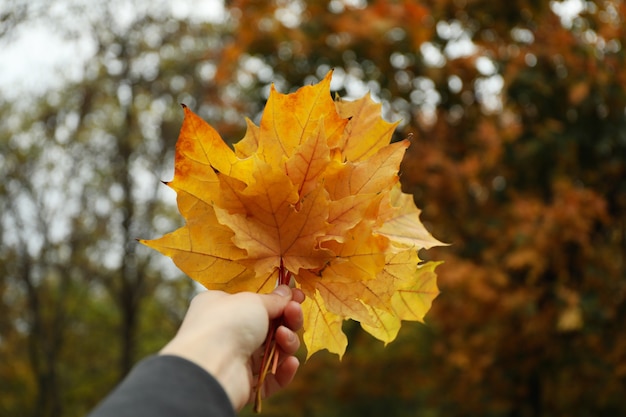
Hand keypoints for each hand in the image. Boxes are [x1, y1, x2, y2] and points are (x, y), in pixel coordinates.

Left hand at [159, 285, 303, 410]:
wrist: (209, 366)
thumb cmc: (226, 323)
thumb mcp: (253, 301)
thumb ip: (274, 299)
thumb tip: (287, 291)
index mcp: (222, 307)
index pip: (256, 303)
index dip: (279, 300)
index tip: (298, 295)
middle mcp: (227, 332)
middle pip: (268, 326)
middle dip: (287, 319)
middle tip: (294, 312)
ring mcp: (235, 359)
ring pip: (272, 352)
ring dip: (286, 342)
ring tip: (284, 337)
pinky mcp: (243, 384)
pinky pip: (270, 378)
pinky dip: (283, 371)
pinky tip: (290, 362)